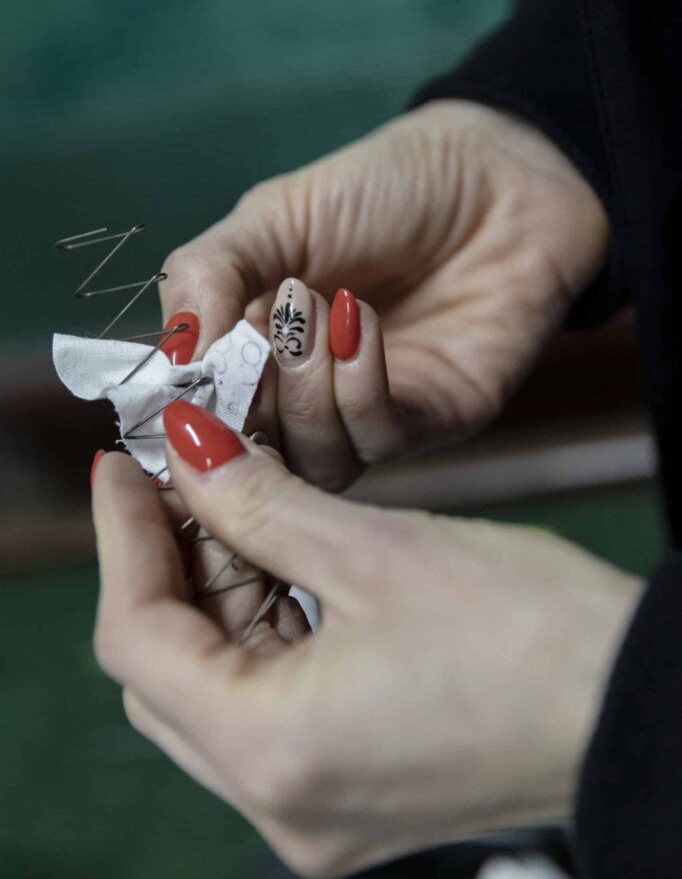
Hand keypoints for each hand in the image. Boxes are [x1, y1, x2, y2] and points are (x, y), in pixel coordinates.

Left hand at [92, 413, 637, 877]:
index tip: (122, 463)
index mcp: (274, 751)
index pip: (137, 639)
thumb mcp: (378, 550)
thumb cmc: (530, 635)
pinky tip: (279, 560)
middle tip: (180, 475)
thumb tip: (188, 451)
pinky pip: (267, 707)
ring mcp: (315, 811)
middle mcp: (280, 804)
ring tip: (234, 503)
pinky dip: (260, 629)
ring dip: (214, 592)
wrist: (639, 704)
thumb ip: (260, 502)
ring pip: (215, 688)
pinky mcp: (350, 795)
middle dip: (165, 562)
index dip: (120, 537)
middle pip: (167, 670)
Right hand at [159, 101, 607, 489]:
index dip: (195, 405)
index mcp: (260, 356)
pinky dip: (357, 386)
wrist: (495, 174)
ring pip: (316, 461)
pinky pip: (380, 438)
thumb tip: (171, 352)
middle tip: (271, 318)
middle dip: (249, 396)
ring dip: (303, 390)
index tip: (189, 369)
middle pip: (259, 454)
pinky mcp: (434, 421)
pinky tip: (359, 320)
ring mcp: (372, 416)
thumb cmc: (382, 189)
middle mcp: (312, 399)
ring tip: (314, 304)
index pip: (211, 418)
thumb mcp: (274, 217)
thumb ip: (208, 274)